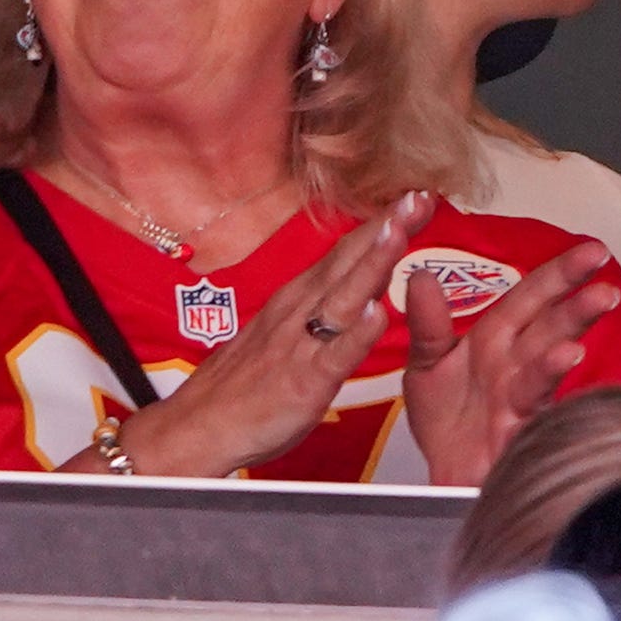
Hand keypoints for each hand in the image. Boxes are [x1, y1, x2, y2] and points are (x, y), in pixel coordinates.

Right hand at [118, 192, 434, 476]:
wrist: (200, 424)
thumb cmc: (245, 382)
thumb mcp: (284, 328)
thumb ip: (318, 304)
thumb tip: (352, 283)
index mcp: (300, 297)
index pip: (347, 251)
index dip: (383, 224)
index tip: (416, 196)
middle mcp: (301, 310)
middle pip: (349, 261)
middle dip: (387, 227)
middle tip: (420, 196)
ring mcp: (302, 343)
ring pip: (344, 297)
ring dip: (372, 263)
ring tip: (399, 232)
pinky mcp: (304, 380)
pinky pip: (333, 354)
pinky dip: (355, 333)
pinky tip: (376, 312)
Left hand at [403, 239, 620, 486]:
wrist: (443, 473)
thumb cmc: (446, 422)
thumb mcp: (426, 363)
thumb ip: (427, 323)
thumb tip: (420, 277)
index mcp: (496, 340)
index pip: (532, 296)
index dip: (561, 273)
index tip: (591, 252)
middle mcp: (515, 364)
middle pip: (551, 324)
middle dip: (578, 300)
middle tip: (603, 276)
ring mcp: (520, 397)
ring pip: (548, 362)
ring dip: (568, 340)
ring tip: (587, 321)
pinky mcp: (515, 431)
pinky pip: (532, 409)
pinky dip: (545, 389)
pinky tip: (565, 360)